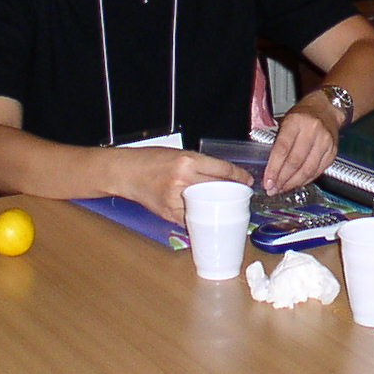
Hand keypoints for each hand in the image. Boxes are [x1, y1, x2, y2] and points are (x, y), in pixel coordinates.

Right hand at [116, 149, 248, 224]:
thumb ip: (198, 164)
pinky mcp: (169, 212)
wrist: (126, 172)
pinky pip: (191, 219)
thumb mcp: (177, 154)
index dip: (239, 176)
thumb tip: (222, 175)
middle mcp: (183, 179)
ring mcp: (176, 198)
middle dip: (233, 192)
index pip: (222, 170)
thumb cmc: (149, 160)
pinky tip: (208, 218)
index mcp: (187, 161)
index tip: (247, 180)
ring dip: (220, 208)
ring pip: (208, 206)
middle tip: (240, 194)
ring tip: (227, 206)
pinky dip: (200, 219)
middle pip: (219, 188)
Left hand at [261, 98, 341, 194]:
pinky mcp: (332, 151)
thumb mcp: (286, 121)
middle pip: (295, 162)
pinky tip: (297, 183)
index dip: (273, 168)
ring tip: (282, 188)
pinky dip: (306, 180)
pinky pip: (318, 171)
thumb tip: (269, 169)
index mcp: (296, 122)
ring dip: (293, 183)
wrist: (327, 109)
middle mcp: (312, 131)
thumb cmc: (303, 115)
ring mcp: (325, 142)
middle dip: (282, 179)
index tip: (267, 181)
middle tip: (273, 189)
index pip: (282, 149)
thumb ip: (278, 142)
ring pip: (307, 170)